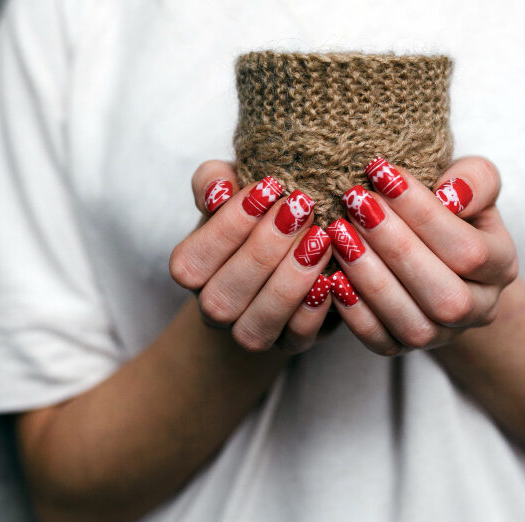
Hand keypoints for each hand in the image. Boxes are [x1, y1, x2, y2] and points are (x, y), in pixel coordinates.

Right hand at [169, 161, 333, 353]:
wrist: (285, 254)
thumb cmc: (254, 215)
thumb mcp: (231, 188)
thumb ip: (214, 180)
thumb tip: (219, 190)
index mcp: (192, 271)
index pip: (192, 260)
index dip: (228, 226)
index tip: (268, 188)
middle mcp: (214, 309)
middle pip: (222, 296)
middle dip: (263, 250)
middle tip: (301, 209)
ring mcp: (251, 332)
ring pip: (256, 326)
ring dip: (289, 281)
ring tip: (320, 239)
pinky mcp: (291, 343)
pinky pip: (297, 339)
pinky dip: (313, 311)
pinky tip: (331, 276)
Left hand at [326, 156, 517, 354]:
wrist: (435, 251)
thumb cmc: (451, 210)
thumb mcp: (471, 185)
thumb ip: (474, 180)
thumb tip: (451, 193)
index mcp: (501, 267)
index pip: (468, 250)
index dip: (423, 213)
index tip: (382, 173)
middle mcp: (479, 309)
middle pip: (444, 294)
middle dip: (395, 246)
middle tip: (356, 203)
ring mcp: (442, 335)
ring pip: (413, 324)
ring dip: (371, 279)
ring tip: (340, 234)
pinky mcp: (404, 348)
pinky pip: (381, 342)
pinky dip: (355, 312)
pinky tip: (333, 275)